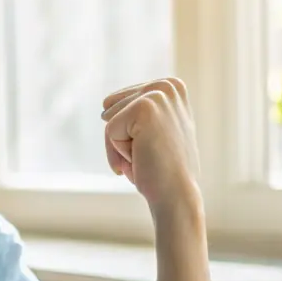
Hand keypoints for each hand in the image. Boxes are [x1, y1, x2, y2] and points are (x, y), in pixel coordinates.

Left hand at [101, 78, 202, 218]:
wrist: (177, 195)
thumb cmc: (161, 170)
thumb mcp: (153, 133)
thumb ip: (138, 115)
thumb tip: (104, 105)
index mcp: (171, 87)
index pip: (118, 103)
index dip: (127, 133)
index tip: (152, 146)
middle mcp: (167, 85)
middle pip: (112, 107)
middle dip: (121, 138)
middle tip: (148, 154)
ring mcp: (158, 94)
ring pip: (109, 119)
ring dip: (120, 145)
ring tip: (147, 156)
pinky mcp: (145, 108)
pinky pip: (109, 131)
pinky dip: (118, 152)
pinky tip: (142, 160)